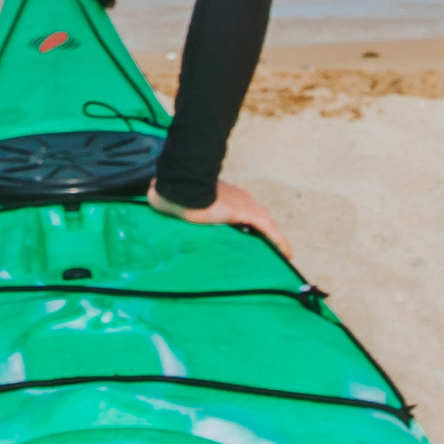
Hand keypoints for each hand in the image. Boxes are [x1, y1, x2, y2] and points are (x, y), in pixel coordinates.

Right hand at [149, 178, 295, 258]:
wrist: (178, 188)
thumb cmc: (174, 194)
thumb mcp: (177, 205)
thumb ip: (176, 208)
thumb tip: (158, 206)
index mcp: (223, 195)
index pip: (242, 211)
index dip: (250, 224)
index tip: (253, 235)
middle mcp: (237, 197)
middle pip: (259, 218)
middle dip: (267, 233)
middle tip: (275, 249)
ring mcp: (243, 203)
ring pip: (266, 224)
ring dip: (275, 239)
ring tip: (283, 254)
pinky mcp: (246, 212)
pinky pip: (268, 230)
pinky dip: (278, 241)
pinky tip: (286, 253)